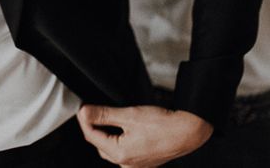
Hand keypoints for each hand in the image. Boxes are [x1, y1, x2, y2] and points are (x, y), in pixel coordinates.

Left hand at [77, 104, 212, 166]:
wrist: (187, 132)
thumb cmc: (162, 124)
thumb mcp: (128, 115)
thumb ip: (104, 115)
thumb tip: (85, 113)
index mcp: (120, 154)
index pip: (92, 136)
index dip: (85, 120)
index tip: (82, 108)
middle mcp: (126, 164)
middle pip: (100, 144)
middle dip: (95, 128)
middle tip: (92, 111)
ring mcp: (135, 165)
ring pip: (112, 149)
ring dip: (107, 134)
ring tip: (107, 117)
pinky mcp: (143, 161)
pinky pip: (124, 151)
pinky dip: (119, 140)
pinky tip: (123, 129)